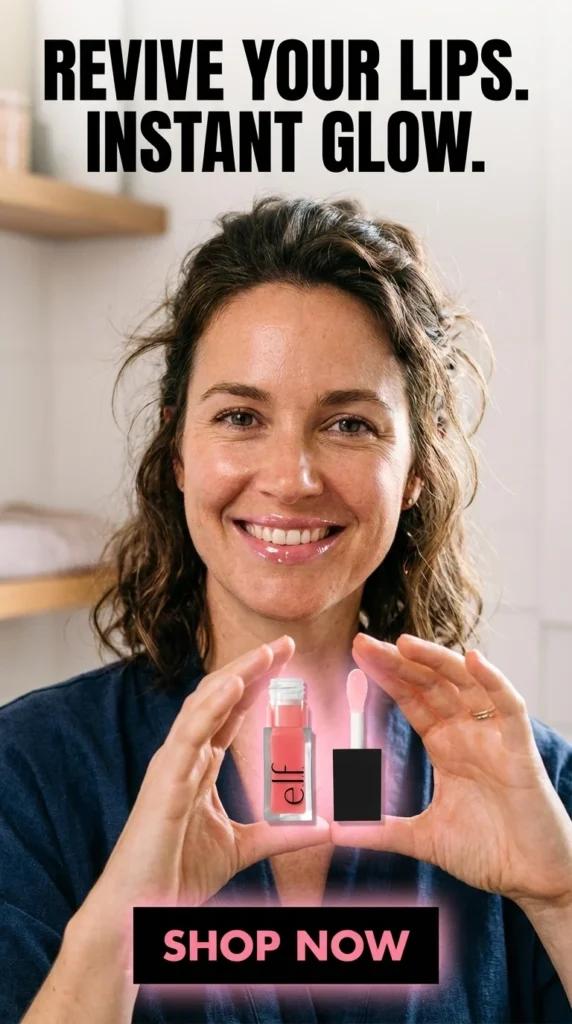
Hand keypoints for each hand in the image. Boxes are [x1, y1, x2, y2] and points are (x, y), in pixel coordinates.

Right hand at [76, 636, 328, 955]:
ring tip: (265, 652)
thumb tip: (326, 826)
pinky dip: (211, 707)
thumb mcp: (243, 848)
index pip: (232, 711)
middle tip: (286, 642)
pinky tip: (233, 686)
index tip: (287, 657)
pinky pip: (188, 736)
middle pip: (220, 698)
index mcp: (200, 765)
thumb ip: (282, 834)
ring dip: (236, 675)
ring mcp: (173, 766)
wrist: (140, 911)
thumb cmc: (178, 873)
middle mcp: (186, 756)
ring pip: (204, 706)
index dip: (258, 681)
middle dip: (252, 667)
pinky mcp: (164, 783)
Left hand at [331, 633, 571, 906]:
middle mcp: (468, 732)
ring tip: (403, 642)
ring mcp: (494, 737)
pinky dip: (494, 680)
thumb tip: (335, 830)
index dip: (386, 674)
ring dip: (436, 660)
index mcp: (445, 744)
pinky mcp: (520, 751)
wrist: (531, 879)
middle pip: (430, 683)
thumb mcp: (422, 838)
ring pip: (465, 683)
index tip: (357, 654)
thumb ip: (379, 830)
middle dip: (397, 661)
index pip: (411, 698)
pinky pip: (509, 706)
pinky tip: (473, 659)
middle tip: (363, 641)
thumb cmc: (487, 852)